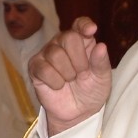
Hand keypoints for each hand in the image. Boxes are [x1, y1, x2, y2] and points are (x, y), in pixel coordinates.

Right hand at [28, 17, 110, 135]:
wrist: (78, 113)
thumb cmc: (91, 91)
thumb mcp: (102, 78)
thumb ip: (101, 63)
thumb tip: (101, 46)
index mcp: (82, 41)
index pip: (80, 24)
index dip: (84, 25)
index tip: (91, 31)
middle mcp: (63, 43)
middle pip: (68, 37)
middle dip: (79, 60)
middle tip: (81, 74)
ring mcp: (47, 54)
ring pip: (55, 53)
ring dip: (67, 73)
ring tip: (70, 81)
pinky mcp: (35, 67)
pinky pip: (43, 68)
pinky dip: (54, 81)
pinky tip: (58, 86)